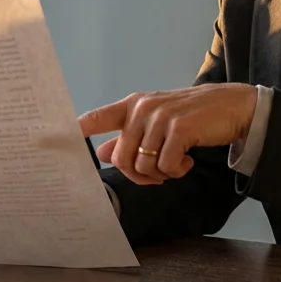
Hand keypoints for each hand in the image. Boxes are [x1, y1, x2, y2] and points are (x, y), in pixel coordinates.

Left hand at [79, 84, 256, 185]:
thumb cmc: (192, 117)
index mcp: (132, 106)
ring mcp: (159, 117)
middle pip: (120, 158)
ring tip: (177, 163)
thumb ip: (128, 137)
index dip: (72, 131)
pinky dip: (177, 170)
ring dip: (160, 174)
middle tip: (160, 172)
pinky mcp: (178, 129)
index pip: (94, 118)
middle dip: (138, 175)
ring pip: (142, 165)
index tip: (47, 140)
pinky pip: (164, 166)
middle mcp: (141, 109)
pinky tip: (188, 160)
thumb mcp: (157, 123)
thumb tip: (100, 153)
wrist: (233, 107)